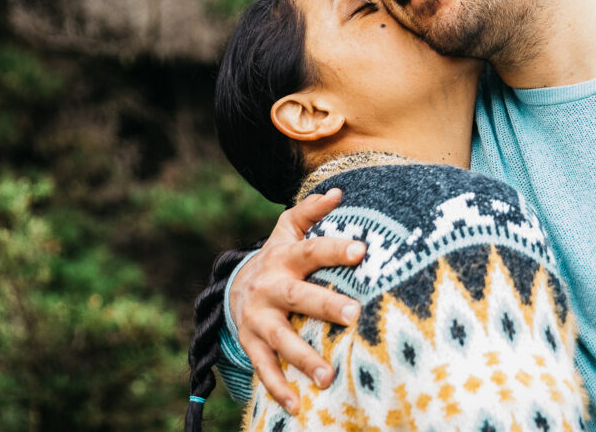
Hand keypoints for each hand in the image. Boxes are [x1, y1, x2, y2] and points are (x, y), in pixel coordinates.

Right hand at [229, 188, 364, 413]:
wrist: (233, 288)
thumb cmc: (278, 258)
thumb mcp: (287, 231)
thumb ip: (310, 212)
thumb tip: (337, 191)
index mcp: (284, 258)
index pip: (312, 250)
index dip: (335, 248)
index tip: (362, 250)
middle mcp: (270, 287)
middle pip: (298, 296)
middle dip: (325, 305)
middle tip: (354, 314)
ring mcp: (258, 318)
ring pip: (280, 338)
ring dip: (303, 357)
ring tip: (328, 374)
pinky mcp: (251, 343)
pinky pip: (264, 368)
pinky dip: (278, 388)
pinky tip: (297, 405)